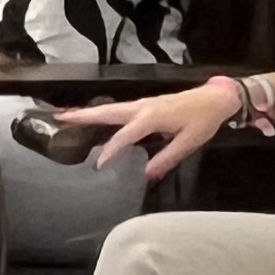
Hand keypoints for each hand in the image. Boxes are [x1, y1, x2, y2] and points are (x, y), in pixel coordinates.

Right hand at [66, 79, 239, 177]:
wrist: (215, 99)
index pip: (124, 136)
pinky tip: (93, 117)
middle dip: (83, 115)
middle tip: (59, 118)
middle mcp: (142, 108)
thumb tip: (145, 175)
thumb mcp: (188, 143)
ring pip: (109, 108)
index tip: (97, 165)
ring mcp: (142, 104)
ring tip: (66, 116)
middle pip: (107, 112)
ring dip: (88, 112)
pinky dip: (101, 112)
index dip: (110, 151)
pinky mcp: (144, 105)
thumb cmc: (203, 121)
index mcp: (151, 118)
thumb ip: (166, 159)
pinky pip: (117, 109)